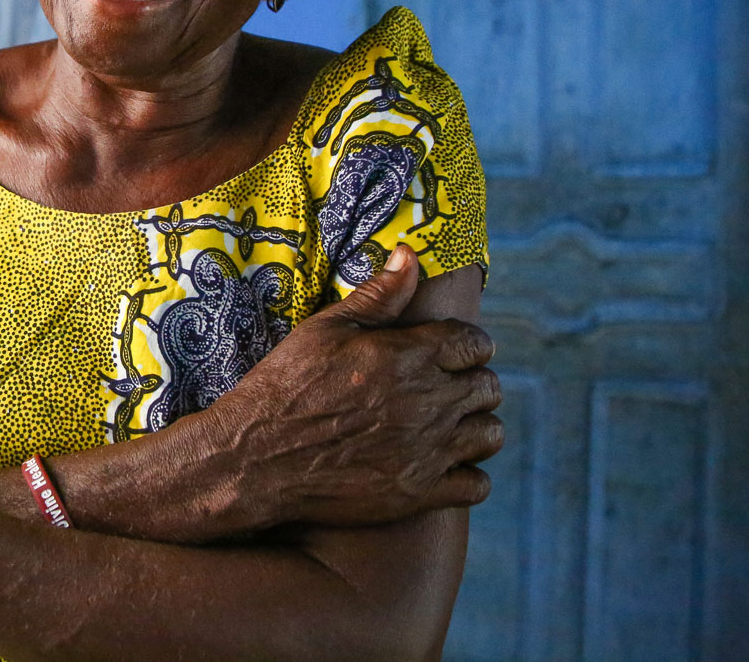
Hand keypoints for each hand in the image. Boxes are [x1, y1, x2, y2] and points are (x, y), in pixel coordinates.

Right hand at [194, 246, 502, 533]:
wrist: (258, 457)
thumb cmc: (286, 385)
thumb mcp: (324, 329)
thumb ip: (377, 294)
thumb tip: (410, 254)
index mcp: (409, 356)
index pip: (476, 343)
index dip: (469, 344)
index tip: (453, 351)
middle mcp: (428, 402)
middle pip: (489, 388)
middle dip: (474, 382)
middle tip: (448, 388)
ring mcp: (428, 451)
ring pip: (490, 435)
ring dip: (475, 427)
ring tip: (450, 426)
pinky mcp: (420, 493)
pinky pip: (478, 486)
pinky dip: (468, 476)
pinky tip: (443, 466)